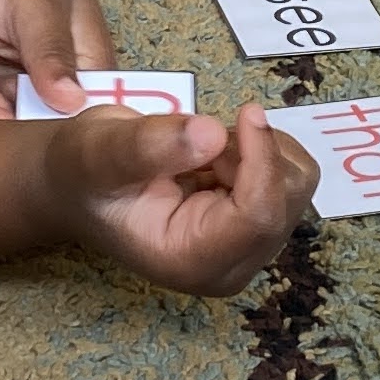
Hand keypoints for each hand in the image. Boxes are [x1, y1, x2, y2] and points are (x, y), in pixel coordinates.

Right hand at [40, 104, 316, 297]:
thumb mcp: (100, 150)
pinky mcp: (260, 227)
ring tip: (199, 150)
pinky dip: (261, 151)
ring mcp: (248, 249)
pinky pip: (292, 175)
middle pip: (284, 201)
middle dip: (250, 152)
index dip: (262, 160)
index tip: (245, 112)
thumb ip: (150, 145)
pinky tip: (215, 159)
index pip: (258, 217)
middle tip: (196, 137)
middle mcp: (228, 267)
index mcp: (189, 262)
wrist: (83, 183)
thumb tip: (210, 135)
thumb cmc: (85, 171)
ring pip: (296, 183)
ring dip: (256, 149)